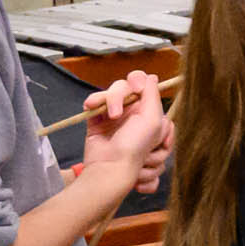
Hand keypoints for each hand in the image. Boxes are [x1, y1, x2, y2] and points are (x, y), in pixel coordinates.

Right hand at [79, 72, 171, 192]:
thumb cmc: (136, 148)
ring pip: (111, 92)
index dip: (140, 81)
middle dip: (121, 94)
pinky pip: (95, 101)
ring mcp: (115, 116)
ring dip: (109, 99)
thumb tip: (152, 77)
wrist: (111, 167)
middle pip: (126, 86)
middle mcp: (134, 112)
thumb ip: (153, 96)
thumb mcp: (153, 121)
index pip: (145, 85)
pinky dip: (93, 101)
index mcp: (150, 112)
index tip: (137, 89)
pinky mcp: (98, 120)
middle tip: (121, 106)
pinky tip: (91, 107)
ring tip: (112, 115)